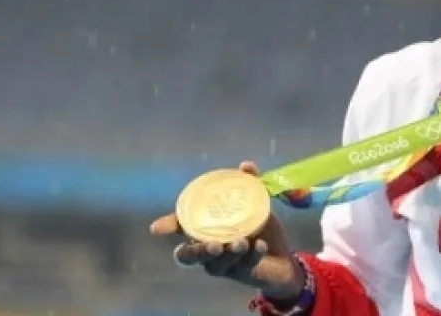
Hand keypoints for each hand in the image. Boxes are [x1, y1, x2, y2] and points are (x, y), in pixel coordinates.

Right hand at [149, 161, 304, 300]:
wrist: (283, 254)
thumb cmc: (259, 227)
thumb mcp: (257, 204)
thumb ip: (251, 184)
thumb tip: (246, 166)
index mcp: (205, 229)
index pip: (181, 227)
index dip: (168, 226)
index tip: (157, 228)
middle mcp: (206, 249)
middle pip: (187, 256)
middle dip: (196, 251)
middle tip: (213, 244)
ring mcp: (222, 264)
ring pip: (213, 265)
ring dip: (227, 254)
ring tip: (241, 243)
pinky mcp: (241, 274)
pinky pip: (243, 266)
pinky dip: (251, 255)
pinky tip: (259, 246)